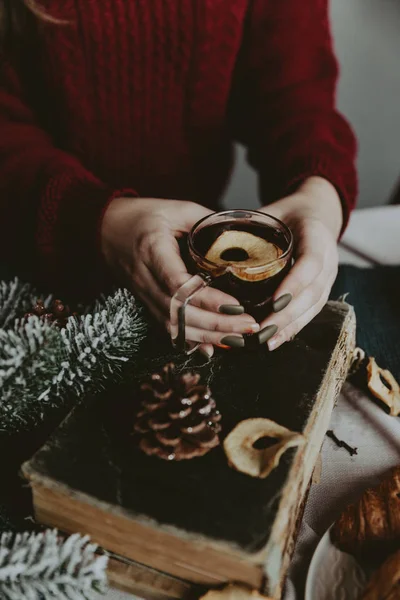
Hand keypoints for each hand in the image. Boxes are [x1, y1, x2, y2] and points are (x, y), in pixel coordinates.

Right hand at [100, 197, 258, 356]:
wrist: (106, 227)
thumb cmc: (142, 215)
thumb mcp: (177, 209)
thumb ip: (208, 222)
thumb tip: (242, 235)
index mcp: (152, 250)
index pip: (179, 284)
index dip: (208, 300)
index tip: (236, 305)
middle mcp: (145, 278)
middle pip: (180, 312)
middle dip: (216, 325)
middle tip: (247, 326)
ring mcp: (143, 294)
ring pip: (174, 326)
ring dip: (207, 337)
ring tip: (237, 338)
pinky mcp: (146, 303)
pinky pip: (167, 328)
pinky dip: (190, 341)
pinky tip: (211, 348)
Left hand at [259, 177, 341, 349]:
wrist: (315, 212)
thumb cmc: (288, 213)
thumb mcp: (270, 213)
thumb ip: (248, 228)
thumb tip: (211, 243)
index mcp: (317, 235)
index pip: (311, 263)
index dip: (294, 284)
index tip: (275, 302)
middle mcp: (328, 260)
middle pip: (313, 293)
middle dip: (288, 315)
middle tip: (264, 331)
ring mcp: (328, 277)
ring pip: (314, 306)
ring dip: (291, 327)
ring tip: (269, 342)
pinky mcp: (322, 289)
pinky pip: (311, 311)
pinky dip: (294, 326)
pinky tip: (277, 339)